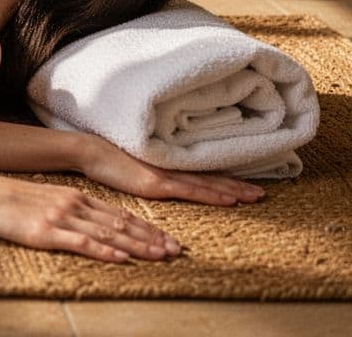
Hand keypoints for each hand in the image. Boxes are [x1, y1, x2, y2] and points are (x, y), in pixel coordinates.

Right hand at [0, 171, 181, 262]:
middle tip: (176, 250)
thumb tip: (88, 223)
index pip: (120, 214)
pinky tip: (120, 258)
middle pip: (121, 224)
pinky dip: (104, 251)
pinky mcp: (46, 231)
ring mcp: (61, 217)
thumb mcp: (46, 199)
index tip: (166, 239)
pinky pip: (81, 242)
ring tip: (159, 255)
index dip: (146, 227)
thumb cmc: (10, 199)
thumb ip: (68, 208)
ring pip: (108, 234)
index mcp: (76, 197)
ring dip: (137, 246)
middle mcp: (74, 205)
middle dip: (151, 238)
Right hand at [77, 135, 265, 206]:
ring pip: (207, 184)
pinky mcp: (156, 183)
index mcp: (165, 163)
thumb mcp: (130, 164)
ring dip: (234, 191)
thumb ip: (146, 170)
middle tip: (262, 193)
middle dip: (238, 186)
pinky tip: (230, 201)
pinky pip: (191, 191)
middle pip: (210, 177)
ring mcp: (165, 175)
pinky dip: (213, 195)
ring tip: (256, 197)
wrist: (88, 150)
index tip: (244, 183)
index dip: (224, 178)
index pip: (200, 172)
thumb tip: (155, 177)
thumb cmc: (104, 157)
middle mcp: (170, 167)